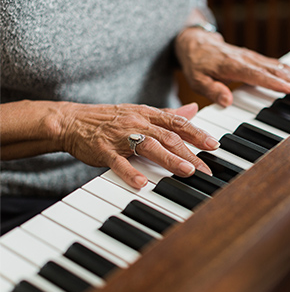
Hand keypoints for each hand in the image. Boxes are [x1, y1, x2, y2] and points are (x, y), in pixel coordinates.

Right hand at [59, 102, 218, 188]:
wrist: (74, 121)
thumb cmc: (112, 118)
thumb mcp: (142, 112)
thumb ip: (169, 114)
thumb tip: (194, 108)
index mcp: (148, 114)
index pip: (177, 123)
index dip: (197, 133)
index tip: (214, 145)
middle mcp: (138, 123)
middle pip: (168, 137)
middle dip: (190, 152)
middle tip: (206, 169)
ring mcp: (121, 136)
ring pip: (148, 146)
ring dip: (169, 159)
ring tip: (186, 171)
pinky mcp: (104, 150)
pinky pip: (118, 161)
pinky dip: (130, 172)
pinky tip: (143, 183)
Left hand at [174, 28, 289, 106]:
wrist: (197, 43)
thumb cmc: (197, 63)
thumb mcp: (197, 79)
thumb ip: (212, 89)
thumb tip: (227, 101)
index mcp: (234, 65)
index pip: (258, 75)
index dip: (276, 83)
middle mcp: (248, 60)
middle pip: (277, 72)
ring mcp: (255, 58)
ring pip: (282, 68)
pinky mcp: (258, 59)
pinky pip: (279, 66)